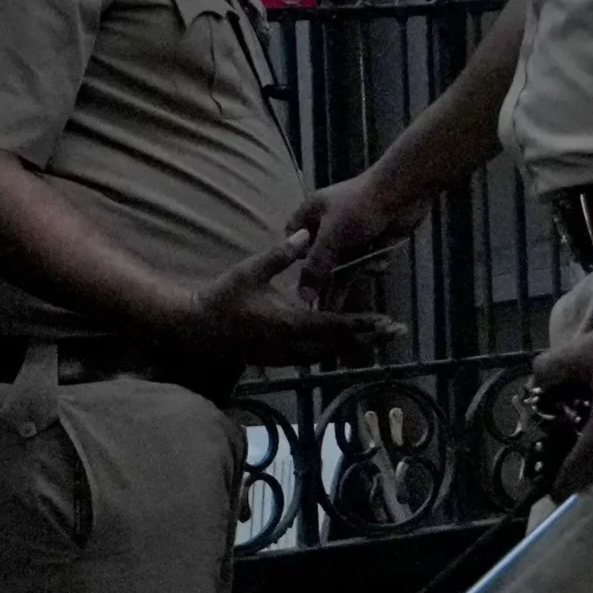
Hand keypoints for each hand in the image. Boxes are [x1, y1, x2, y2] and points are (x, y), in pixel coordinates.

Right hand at [163, 232, 396, 367]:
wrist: (195, 328)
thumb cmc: (222, 296)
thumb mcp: (250, 269)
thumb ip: (280, 254)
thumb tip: (306, 233)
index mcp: (287, 323)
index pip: (333, 325)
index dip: (361, 324)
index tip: (385, 321)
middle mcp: (291, 344)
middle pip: (339, 345)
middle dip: (369, 338)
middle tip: (397, 332)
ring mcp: (285, 355)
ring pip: (329, 354)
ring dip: (356, 347)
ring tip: (382, 338)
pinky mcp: (279, 360)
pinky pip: (313, 357)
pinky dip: (334, 351)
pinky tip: (350, 346)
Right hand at [288, 172, 415, 298]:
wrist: (403, 192)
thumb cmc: (358, 209)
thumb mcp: (331, 238)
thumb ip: (316, 267)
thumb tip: (302, 296)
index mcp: (312, 213)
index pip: (294, 236)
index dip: (295, 256)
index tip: (298, 277)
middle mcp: (330, 223)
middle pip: (321, 256)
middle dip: (323, 279)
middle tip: (320, 306)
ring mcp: (354, 231)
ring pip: (345, 260)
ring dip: (348, 275)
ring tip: (341, 306)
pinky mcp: (375, 239)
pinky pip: (366, 258)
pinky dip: (371, 264)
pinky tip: (378, 264)